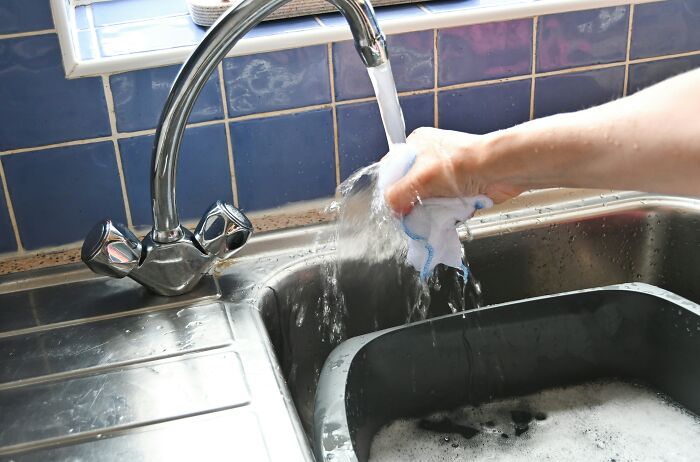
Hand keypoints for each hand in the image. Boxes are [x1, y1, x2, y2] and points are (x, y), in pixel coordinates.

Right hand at [384, 127, 522, 214]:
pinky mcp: (462, 188)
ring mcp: (447, 174)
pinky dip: (448, 213)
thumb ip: (397, 194)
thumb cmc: (463, 164)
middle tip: (416, 213)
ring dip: (433, 210)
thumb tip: (391, 208)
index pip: (394, 170)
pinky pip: (446, 207)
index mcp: (416, 144)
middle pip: (411, 188)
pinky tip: (453, 212)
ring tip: (440, 211)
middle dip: (415, 203)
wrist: (500, 171)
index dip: (393, 190)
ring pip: (428, 200)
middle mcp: (430, 158)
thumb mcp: (420, 178)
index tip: (395, 206)